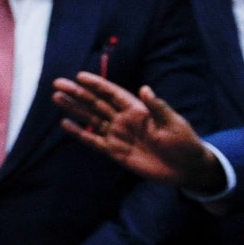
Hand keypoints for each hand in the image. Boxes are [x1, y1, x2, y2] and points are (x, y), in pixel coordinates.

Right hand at [51, 72, 223, 191]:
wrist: (187, 169)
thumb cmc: (185, 143)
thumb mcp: (174, 124)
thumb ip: (158, 108)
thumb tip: (145, 89)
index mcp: (139, 110)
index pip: (113, 93)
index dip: (97, 84)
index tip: (80, 76)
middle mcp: (126, 120)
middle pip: (97, 103)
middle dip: (78, 94)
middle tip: (57, 83)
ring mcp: (120, 136)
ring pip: (92, 119)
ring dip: (75, 109)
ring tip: (56, 98)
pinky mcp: (117, 152)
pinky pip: (95, 141)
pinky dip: (80, 133)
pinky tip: (66, 124)